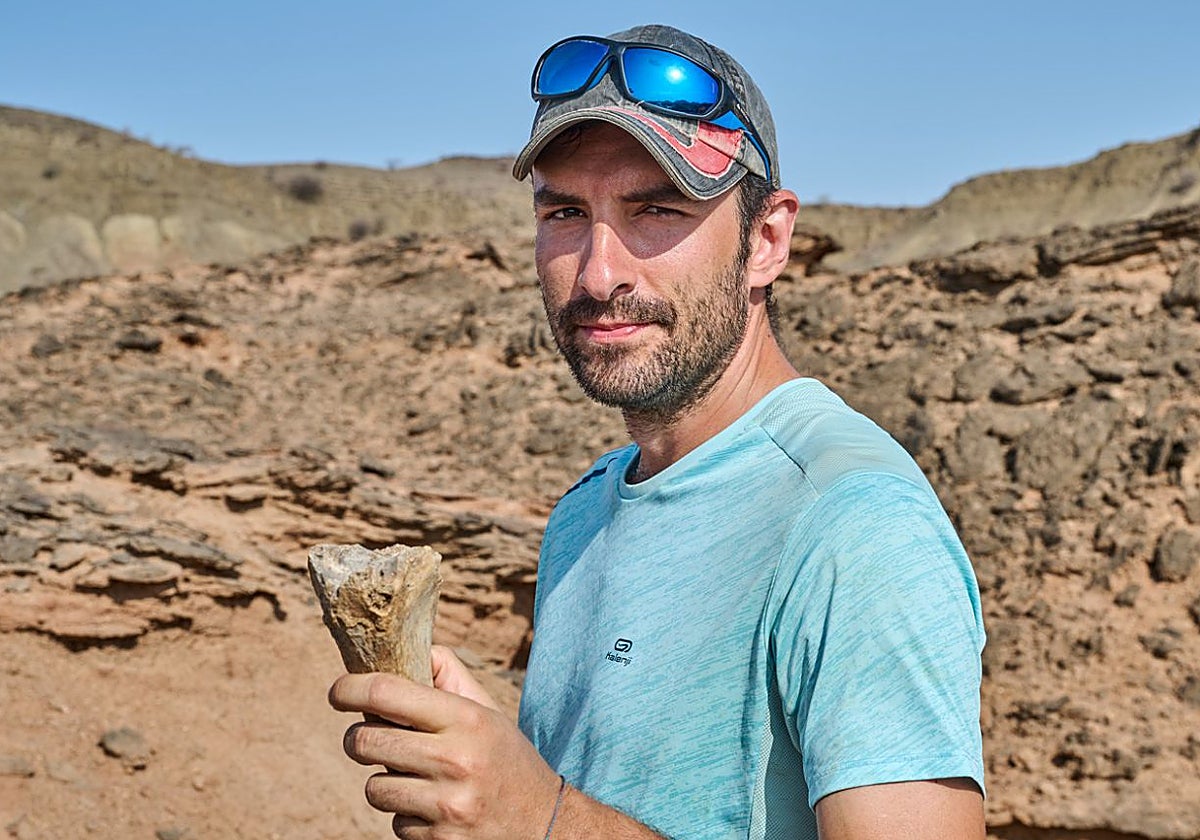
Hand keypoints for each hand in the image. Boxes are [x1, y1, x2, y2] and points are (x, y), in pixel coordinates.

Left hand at [330, 646, 560, 839]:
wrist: (544, 822)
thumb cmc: (506, 757)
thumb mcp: (486, 711)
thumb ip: (448, 676)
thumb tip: (404, 650)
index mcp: (466, 718)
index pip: (386, 692)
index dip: (349, 688)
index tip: (338, 691)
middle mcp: (455, 760)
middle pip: (366, 741)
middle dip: (360, 737)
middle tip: (372, 737)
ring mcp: (446, 806)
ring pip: (373, 788)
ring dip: (384, 782)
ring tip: (416, 777)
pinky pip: (394, 823)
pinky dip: (406, 815)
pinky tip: (434, 807)